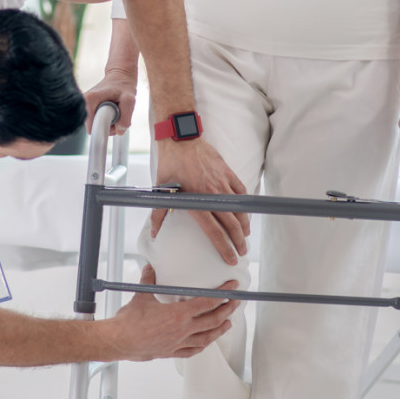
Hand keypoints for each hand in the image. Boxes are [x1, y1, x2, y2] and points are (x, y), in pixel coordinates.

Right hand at [84, 69, 136, 134]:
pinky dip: (109, 121)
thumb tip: (119, 130)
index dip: (104, 129)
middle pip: (95, 128)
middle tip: (117, 113)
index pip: (91, 127)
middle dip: (109, 125)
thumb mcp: (129, 98)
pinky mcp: (89, 111)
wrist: (120, 76)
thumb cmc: (124, 85)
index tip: (114, 124)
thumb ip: (126, 117)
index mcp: (89, 100)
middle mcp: (84, 104)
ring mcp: (86, 108)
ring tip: (115, 110)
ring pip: (97, 126)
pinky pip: (99, 123)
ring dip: (110, 123)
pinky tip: (112, 111)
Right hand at [107, 265, 239, 360]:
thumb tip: (150, 268)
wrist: (119, 341)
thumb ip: (149, 280)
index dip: (223, 294)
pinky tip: (206, 342)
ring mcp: (178, 343)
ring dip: (220, 329)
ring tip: (228, 323)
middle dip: (227, 310)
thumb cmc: (129, 321)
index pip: (207, 302)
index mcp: (178, 314)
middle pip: (213, 320)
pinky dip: (203, 345)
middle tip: (235, 303)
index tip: (232, 288)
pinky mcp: (171, 352)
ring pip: (206, 337)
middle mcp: (182, 330)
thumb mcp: (141, 295)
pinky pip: (193, 350)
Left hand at [152, 138, 249, 264]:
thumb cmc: (169, 165)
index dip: (224, 248)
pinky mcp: (228, 172)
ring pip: (239, 210)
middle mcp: (212, 195)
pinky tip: (243, 212)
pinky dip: (244, 204)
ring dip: (244, 225)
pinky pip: (241, 191)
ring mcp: (222, 183)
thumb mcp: (161, 191)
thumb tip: (154, 234)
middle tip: (242, 252)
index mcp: (197, 203)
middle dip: (239, 241)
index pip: (214, 232)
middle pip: (232, 225)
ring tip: (245, 236)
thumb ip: (158, 214)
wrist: (181, 140)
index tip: (230, 259)